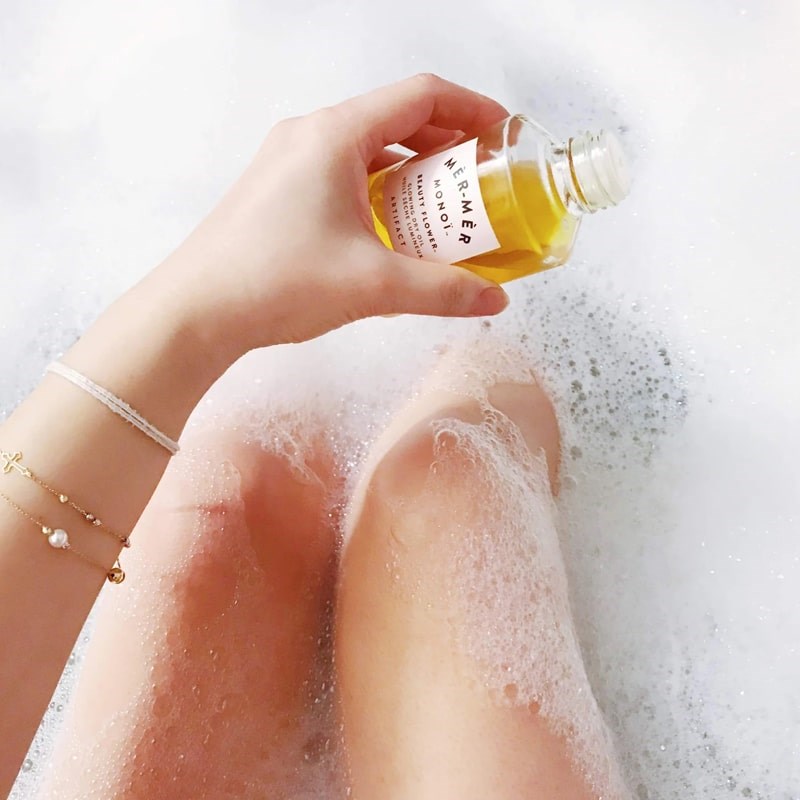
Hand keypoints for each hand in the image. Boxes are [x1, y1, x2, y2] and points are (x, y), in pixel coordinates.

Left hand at [150, 74, 510, 365]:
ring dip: (412, 172)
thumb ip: (443, 291)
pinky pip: (343, 173)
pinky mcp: (279, 190)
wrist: (196, 312)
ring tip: (446, 210)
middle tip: (482, 180)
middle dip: (446, 146)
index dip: (471, 109)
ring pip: (368, 149)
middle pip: (396, 119)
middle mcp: (310, 135)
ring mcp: (289, 161)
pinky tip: (394, 230)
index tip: (504, 135)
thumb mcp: (373, 285)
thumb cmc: (276, 283)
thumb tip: (494, 301)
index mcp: (335, 135)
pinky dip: (379, 190)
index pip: (421, 96)